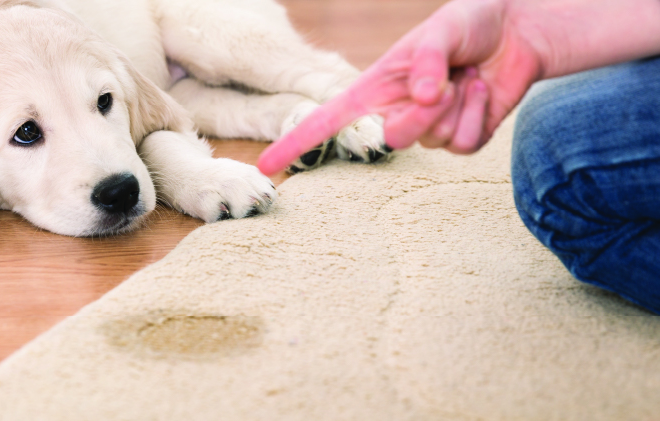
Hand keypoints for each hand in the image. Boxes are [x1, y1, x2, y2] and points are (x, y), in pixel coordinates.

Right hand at [258, 0, 659, 175]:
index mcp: (376, 87)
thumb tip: (420, 97)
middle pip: (392, 138)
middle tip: (443, 83)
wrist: (517, 33)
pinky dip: (477, 116)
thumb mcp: (443, 28)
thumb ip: (427, 60)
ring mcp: (428, 130)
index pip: (328, 119)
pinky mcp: (461, 139)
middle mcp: (396, 112)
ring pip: (432, 142)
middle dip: (421, 113)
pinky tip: (481, 92)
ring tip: (465, 78)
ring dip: (456, 106)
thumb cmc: (470, 23)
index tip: (269, 165)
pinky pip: (463, 145)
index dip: (296, 141)